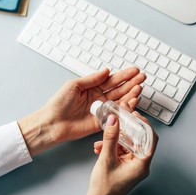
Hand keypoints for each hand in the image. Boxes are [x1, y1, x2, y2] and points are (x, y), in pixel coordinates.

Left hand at [18, 67, 145, 155]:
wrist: (53, 123)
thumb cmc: (59, 104)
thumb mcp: (74, 85)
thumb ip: (92, 79)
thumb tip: (106, 70)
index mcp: (92, 88)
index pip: (112, 80)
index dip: (124, 75)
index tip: (134, 71)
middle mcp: (99, 98)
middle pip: (119, 89)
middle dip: (132, 83)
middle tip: (142, 78)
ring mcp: (102, 110)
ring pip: (120, 100)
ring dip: (131, 94)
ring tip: (140, 88)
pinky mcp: (102, 122)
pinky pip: (116, 114)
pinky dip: (126, 109)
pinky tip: (133, 101)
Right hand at [85, 104, 157, 194]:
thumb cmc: (105, 190)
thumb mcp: (106, 160)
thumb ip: (111, 139)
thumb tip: (115, 121)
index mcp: (142, 164)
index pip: (151, 139)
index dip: (144, 124)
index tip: (135, 115)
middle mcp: (140, 164)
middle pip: (139, 140)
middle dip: (127, 130)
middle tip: (120, 119)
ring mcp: (133, 166)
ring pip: (128, 145)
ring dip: (115, 140)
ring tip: (103, 140)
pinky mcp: (125, 167)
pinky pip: (121, 151)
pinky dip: (112, 147)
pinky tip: (100, 148)